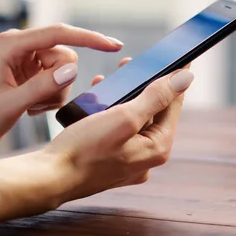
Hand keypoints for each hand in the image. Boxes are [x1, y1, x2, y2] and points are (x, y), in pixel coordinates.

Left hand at [0, 24, 122, 153]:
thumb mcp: (12, 105)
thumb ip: (42, 86)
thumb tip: (73, 70)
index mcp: (11, 44)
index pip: (59, 33)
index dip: (89, 38)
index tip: (114, 46)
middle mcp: (21, 45)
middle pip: (65, 56)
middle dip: (60, 82)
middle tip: (37, 102)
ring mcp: (27, 57)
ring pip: (65, 70)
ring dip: (55, 92)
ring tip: (31, 105)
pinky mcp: (32, 70)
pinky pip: (59, 79)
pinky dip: (51, 96)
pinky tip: (30, 105)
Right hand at [0, 68, 193, 224]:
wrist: (49, 177)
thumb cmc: (84, 150)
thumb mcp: (124, 117)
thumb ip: (156, 97)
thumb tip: (186, 78)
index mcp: (157, 148)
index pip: (173, 105)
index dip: (174, 79)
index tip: (178, 58)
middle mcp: (146, 158)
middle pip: (154, 112)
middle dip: (144, 86)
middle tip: (134, 64)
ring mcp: (128, 161)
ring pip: (134, 120)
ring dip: (125, 97)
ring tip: (113, 78)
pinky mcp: (109, 160)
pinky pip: (117, 130)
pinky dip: (110, 113)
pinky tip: (98, 99)